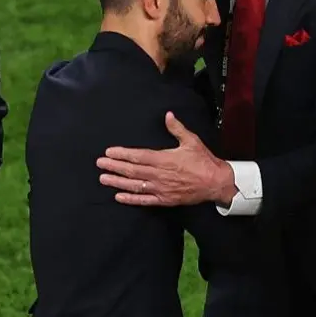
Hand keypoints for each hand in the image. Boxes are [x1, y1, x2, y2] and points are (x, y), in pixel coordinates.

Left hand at [96, 111, 237, 205]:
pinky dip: (131, 199)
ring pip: (135, 185)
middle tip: (100, 164)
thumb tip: (167, 115)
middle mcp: (159, 175)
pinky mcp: (165, 200)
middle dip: (114, 166)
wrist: (215, 182)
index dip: (122, 154)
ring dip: (118, 182)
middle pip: (132, 171)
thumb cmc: (203, 160)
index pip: (138, 156)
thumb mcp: (191, 141)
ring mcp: (161, 189)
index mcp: (164, 159)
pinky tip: (118, 197)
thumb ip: (177, 128)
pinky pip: (144, 200)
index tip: (109, 152)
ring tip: (103, 179)